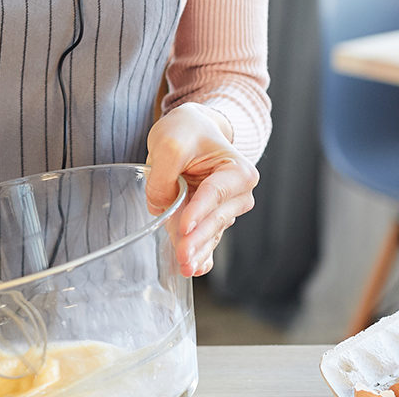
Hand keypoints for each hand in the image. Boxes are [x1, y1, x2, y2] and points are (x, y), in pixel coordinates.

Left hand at [144, 102, 257, 277]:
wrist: (191, 130)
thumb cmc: (186, 131)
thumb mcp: (170, 143)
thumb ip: (164, 174)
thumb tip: (160, 207)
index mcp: (238, 171)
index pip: (214, 193)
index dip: (198, 212)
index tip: (183, 229)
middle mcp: (238, 193)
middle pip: (215, 218)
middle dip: (198, 239)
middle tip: (183, 257)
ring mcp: (226, 208)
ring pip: (211, 232)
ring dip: (197, 250)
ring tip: (185, 267)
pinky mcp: (211, 219)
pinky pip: (207, 238)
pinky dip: (202, 253)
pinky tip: (196, 267)